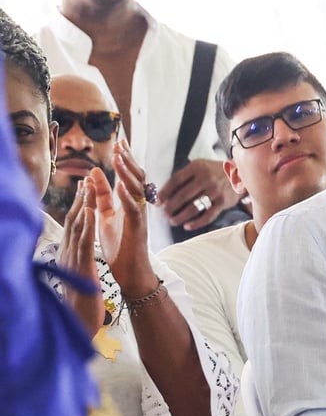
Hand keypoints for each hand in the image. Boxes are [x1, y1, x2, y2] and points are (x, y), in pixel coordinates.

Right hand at [56, 182, 102, 335]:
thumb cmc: (79, 303)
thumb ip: (74, 262)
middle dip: (80, 199)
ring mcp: (72, 258)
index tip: (84, 189)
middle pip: (72, 220)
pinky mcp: (80, 266)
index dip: (78, 206)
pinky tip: (91, 210)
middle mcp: (66, 252)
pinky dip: (87, 224)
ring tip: (88, 185)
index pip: (72, 225)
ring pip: (76, 226)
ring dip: (82, 204)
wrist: (77, 323)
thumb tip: (74, 253)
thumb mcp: (76, 277)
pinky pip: (84, 241)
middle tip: (86, 178)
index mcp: (67, 254)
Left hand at [91, 149, 156, 297]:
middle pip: (138, 178)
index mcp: (130, 203)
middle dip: (128, 160)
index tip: (119, 142)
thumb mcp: (107, 215)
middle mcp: (139, 207)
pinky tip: (121, 186)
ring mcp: (140, 217)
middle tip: (120, 144)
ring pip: (137, 190)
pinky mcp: (138, 229)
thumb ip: (102, 195)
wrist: (131, 273)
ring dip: (127, 173)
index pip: (130, 176)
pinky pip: (135, 210)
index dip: (126, 159)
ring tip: (119, 158)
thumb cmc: (120, 246)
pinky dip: (128, 197)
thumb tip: (93, 172)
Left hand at [159, 157, 239, 230]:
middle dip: (170, 207)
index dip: (164, 193)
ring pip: (193, 208)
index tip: (157, 201)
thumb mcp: (200, 166)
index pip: (176, 181)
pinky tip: (188, 226)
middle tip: (164, 213)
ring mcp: (215, 191)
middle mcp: (206, 178)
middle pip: (182, 196)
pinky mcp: (223, 202)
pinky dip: (196, 223)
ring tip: (173, 221)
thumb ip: (185, 176)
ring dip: (180, 217)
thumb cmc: (215, 171)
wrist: (240, 173)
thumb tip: (165, 193)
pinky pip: (207, 216)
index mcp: (197, 167)